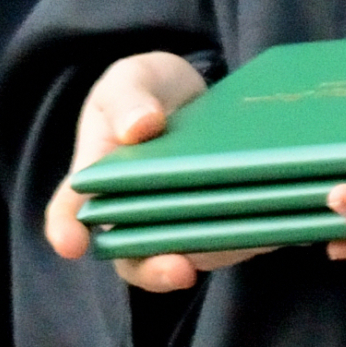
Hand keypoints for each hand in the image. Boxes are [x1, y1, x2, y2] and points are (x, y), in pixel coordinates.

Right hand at [46, 50, 274, 291]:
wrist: (192, 91)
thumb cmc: (148, 89)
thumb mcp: (132, 79)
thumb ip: (130, 99)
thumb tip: (139, 126)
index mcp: (98, 177)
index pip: (70, 211)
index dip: (66, 230)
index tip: (72, 242)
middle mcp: (131, 213)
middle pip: (134, 256)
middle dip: (156, 268)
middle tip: (179, 268)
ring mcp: (175, 222)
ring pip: (190, 254)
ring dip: (216, 256)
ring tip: (248, 241)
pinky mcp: (216, 221)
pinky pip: (232, 240)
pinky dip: (254, 237)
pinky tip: (279, 226)